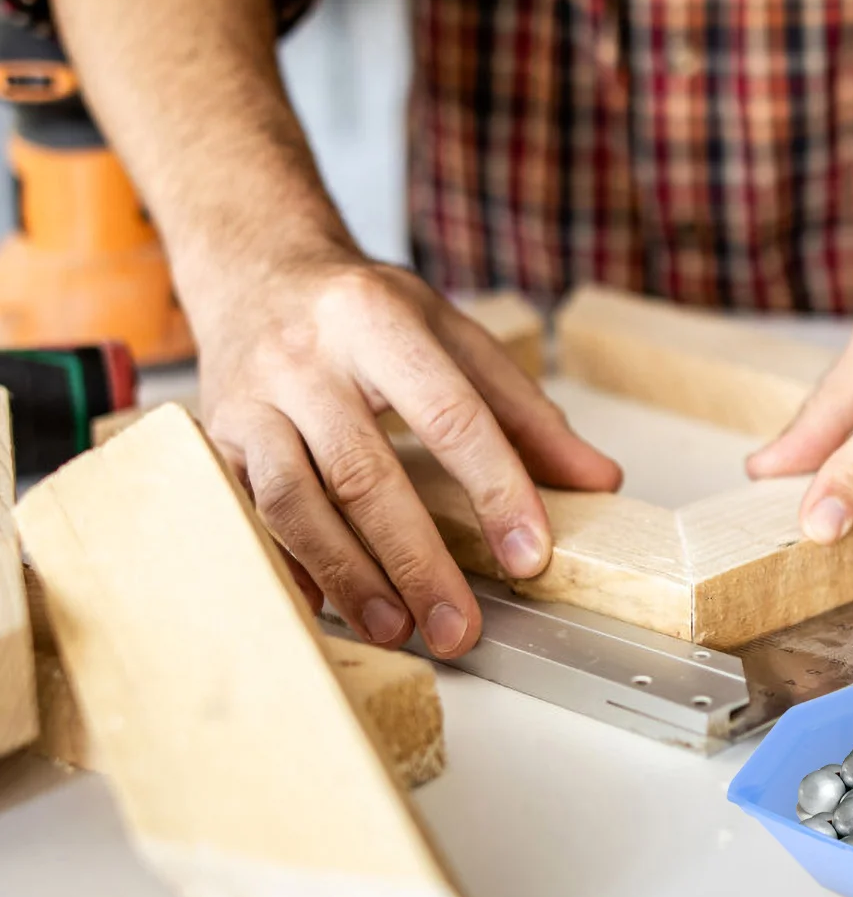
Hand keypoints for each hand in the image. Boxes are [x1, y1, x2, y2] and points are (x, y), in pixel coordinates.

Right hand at [194, 248, 620, 655]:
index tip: (530, 555)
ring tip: (397, 628)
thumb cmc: (363, 309)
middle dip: (417, 560)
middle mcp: (307, 358)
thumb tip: (597, 479)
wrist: (254, 268)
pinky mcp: (211, 439)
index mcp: (380, 320)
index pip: (451, 414)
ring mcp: (249, 400)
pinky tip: (325, 608)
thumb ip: (526, 411)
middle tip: (459, 625)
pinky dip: (286, 567)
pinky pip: (245, 515)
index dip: (496, 489)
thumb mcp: (453, 335)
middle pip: (365, 472)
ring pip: (294, 502)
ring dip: (348, 576)